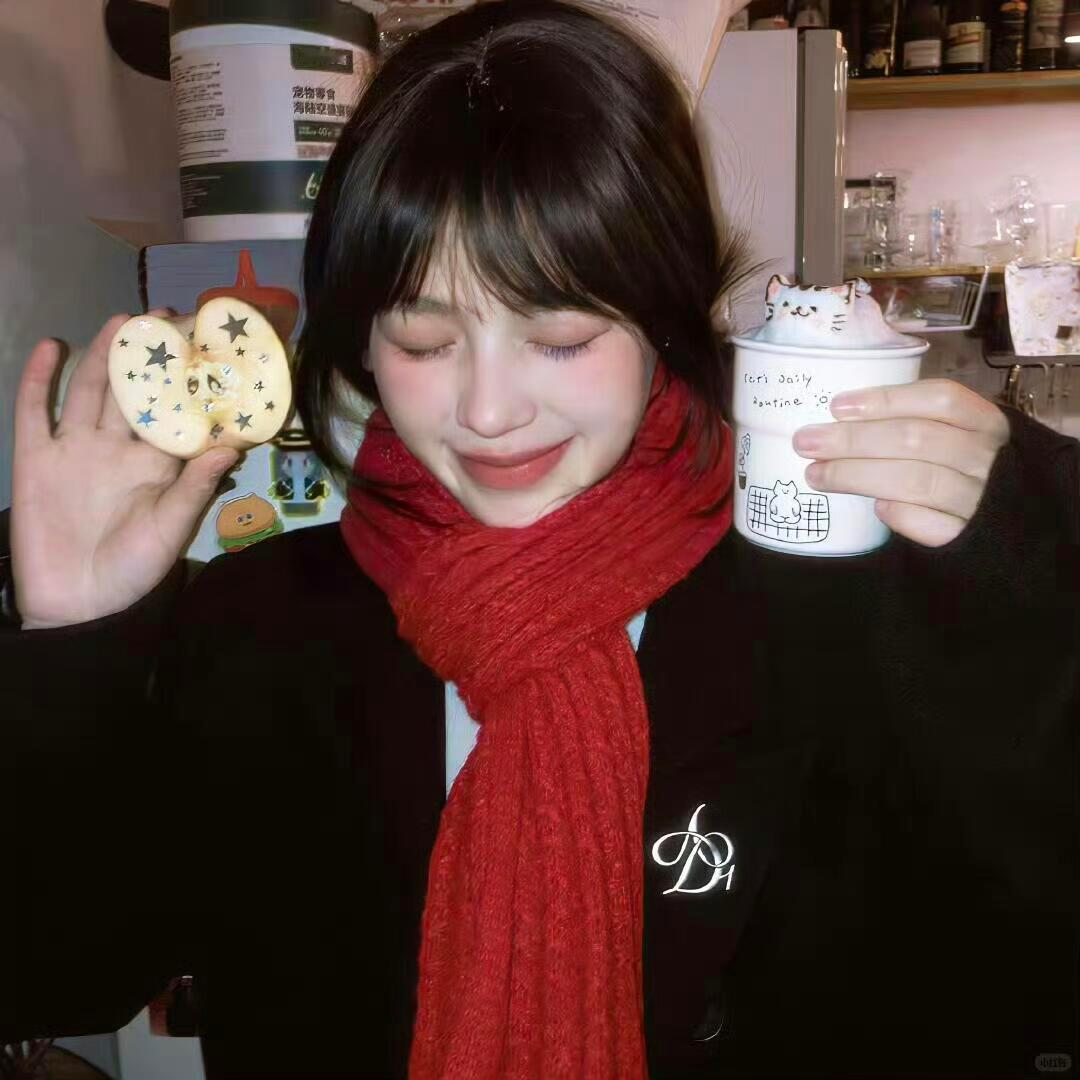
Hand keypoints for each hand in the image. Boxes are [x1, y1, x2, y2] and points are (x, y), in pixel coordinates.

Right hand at [12, 311, 239, 629]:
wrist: (77, 603)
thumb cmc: (132, 569)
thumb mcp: (170, 528)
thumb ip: (195, 486)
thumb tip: (231, 446)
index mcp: (154, 464)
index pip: (172, 413)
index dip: (184, 382)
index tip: (203, 347)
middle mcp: (116, 449)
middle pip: (131, 392)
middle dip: (146, 357)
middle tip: (164, 317)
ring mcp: (73, 450)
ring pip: (89, 392)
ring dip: (102, 355)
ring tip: (121, 321)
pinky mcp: (35, 459)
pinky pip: (34, 412)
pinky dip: (39, 379)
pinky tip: (51, 347)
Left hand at [791, 379, 1010, 547]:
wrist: (1011, 526)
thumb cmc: (964, 469)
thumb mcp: (955, 437)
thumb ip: (915, 424)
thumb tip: (840, 419)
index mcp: (987, 423)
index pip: (941, 399)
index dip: (887, 399)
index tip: (837, 406)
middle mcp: (988, 458)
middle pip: (916, 439)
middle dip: (853, 440)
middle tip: (807, 442)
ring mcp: (981, 499)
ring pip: (915, 480)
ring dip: (857, 475)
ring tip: (817, 474)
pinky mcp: (968, 538)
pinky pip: (928, 524)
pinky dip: (898, 513)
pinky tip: (874, 507)